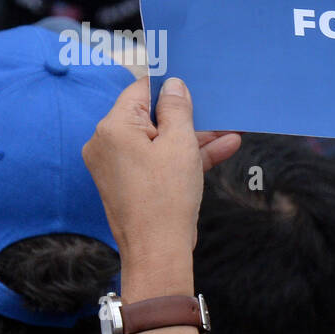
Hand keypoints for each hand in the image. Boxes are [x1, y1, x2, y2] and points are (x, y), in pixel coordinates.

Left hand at [82, 76, 240, 268]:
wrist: (157, 251)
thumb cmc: (167, 198)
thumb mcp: (181, 144)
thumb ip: (178, 110)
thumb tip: (174, 85)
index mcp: (114, 127)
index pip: (141, 91)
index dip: (168, 86)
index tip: (192, 82)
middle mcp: (107, 143)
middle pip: (150, 117)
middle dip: (186, 116)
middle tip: (215, 109)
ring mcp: (115, 165)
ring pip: (157, 141)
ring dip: (190, 138)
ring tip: (227, 132)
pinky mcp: (127, 183)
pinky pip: (155, 161)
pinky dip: (181, 157)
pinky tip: (219, 149)